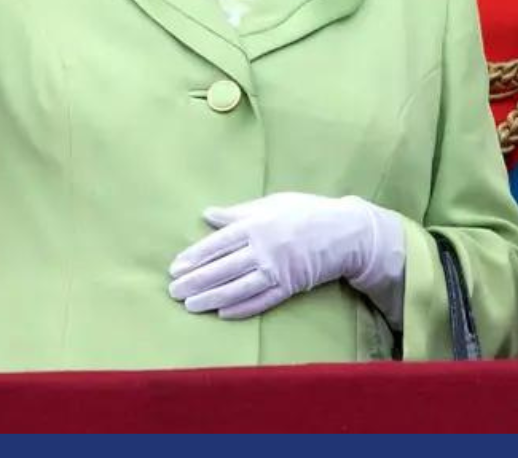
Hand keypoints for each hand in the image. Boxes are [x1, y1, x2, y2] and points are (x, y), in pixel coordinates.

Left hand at [168, 192, 405, 323]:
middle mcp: (262, 249)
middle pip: (222, 269)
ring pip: (237, 288)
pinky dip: (241, 308)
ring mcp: (276, 270)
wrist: (344, 231)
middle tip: (174, 292)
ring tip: (191, 306)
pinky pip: (261, 301)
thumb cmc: (303, 211)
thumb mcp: (268, 203)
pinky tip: (222, 313)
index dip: (194, 257)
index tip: (175, 268)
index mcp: (254, 225)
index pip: (217, 244)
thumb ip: (236, 213)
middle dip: (196, 281)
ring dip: (212, 298)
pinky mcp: (289, 287)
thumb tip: (207, 215)